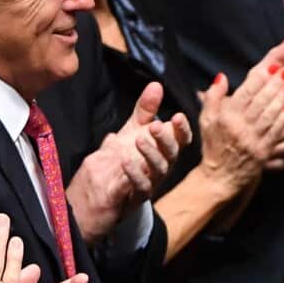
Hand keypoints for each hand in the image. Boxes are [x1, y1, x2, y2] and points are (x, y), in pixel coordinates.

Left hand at [67, 83, 193, 240]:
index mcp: (163, 150)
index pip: (180, 139)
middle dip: (166, 139)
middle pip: (172, 154)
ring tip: (139, 140)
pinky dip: (135, 174)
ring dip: (151, 154)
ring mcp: (151, 183)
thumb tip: (156, 85)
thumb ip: (145, 110)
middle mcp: (161, 167)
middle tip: (156, 126)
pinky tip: (125, 161)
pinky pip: (142, 187)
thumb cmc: (123, 159)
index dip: (182, 129)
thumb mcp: (133, 131)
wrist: (101, 195)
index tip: (177, 116)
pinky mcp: (136, 197)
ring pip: (160, 170)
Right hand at [194, 44, 283, 195]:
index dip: (261, 78)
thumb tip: (222, 76)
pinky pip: (276, 131)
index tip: (273, 66)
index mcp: (227, 116)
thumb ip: (213, 96)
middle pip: (261, 101)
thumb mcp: (206, 119)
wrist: (220, 177)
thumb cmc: (213, 145)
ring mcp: (253, 139)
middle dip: (276, 85)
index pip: (247, 92)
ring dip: (283, 99)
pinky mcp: (264, 151)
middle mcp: (240, 127)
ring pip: (271, 114)